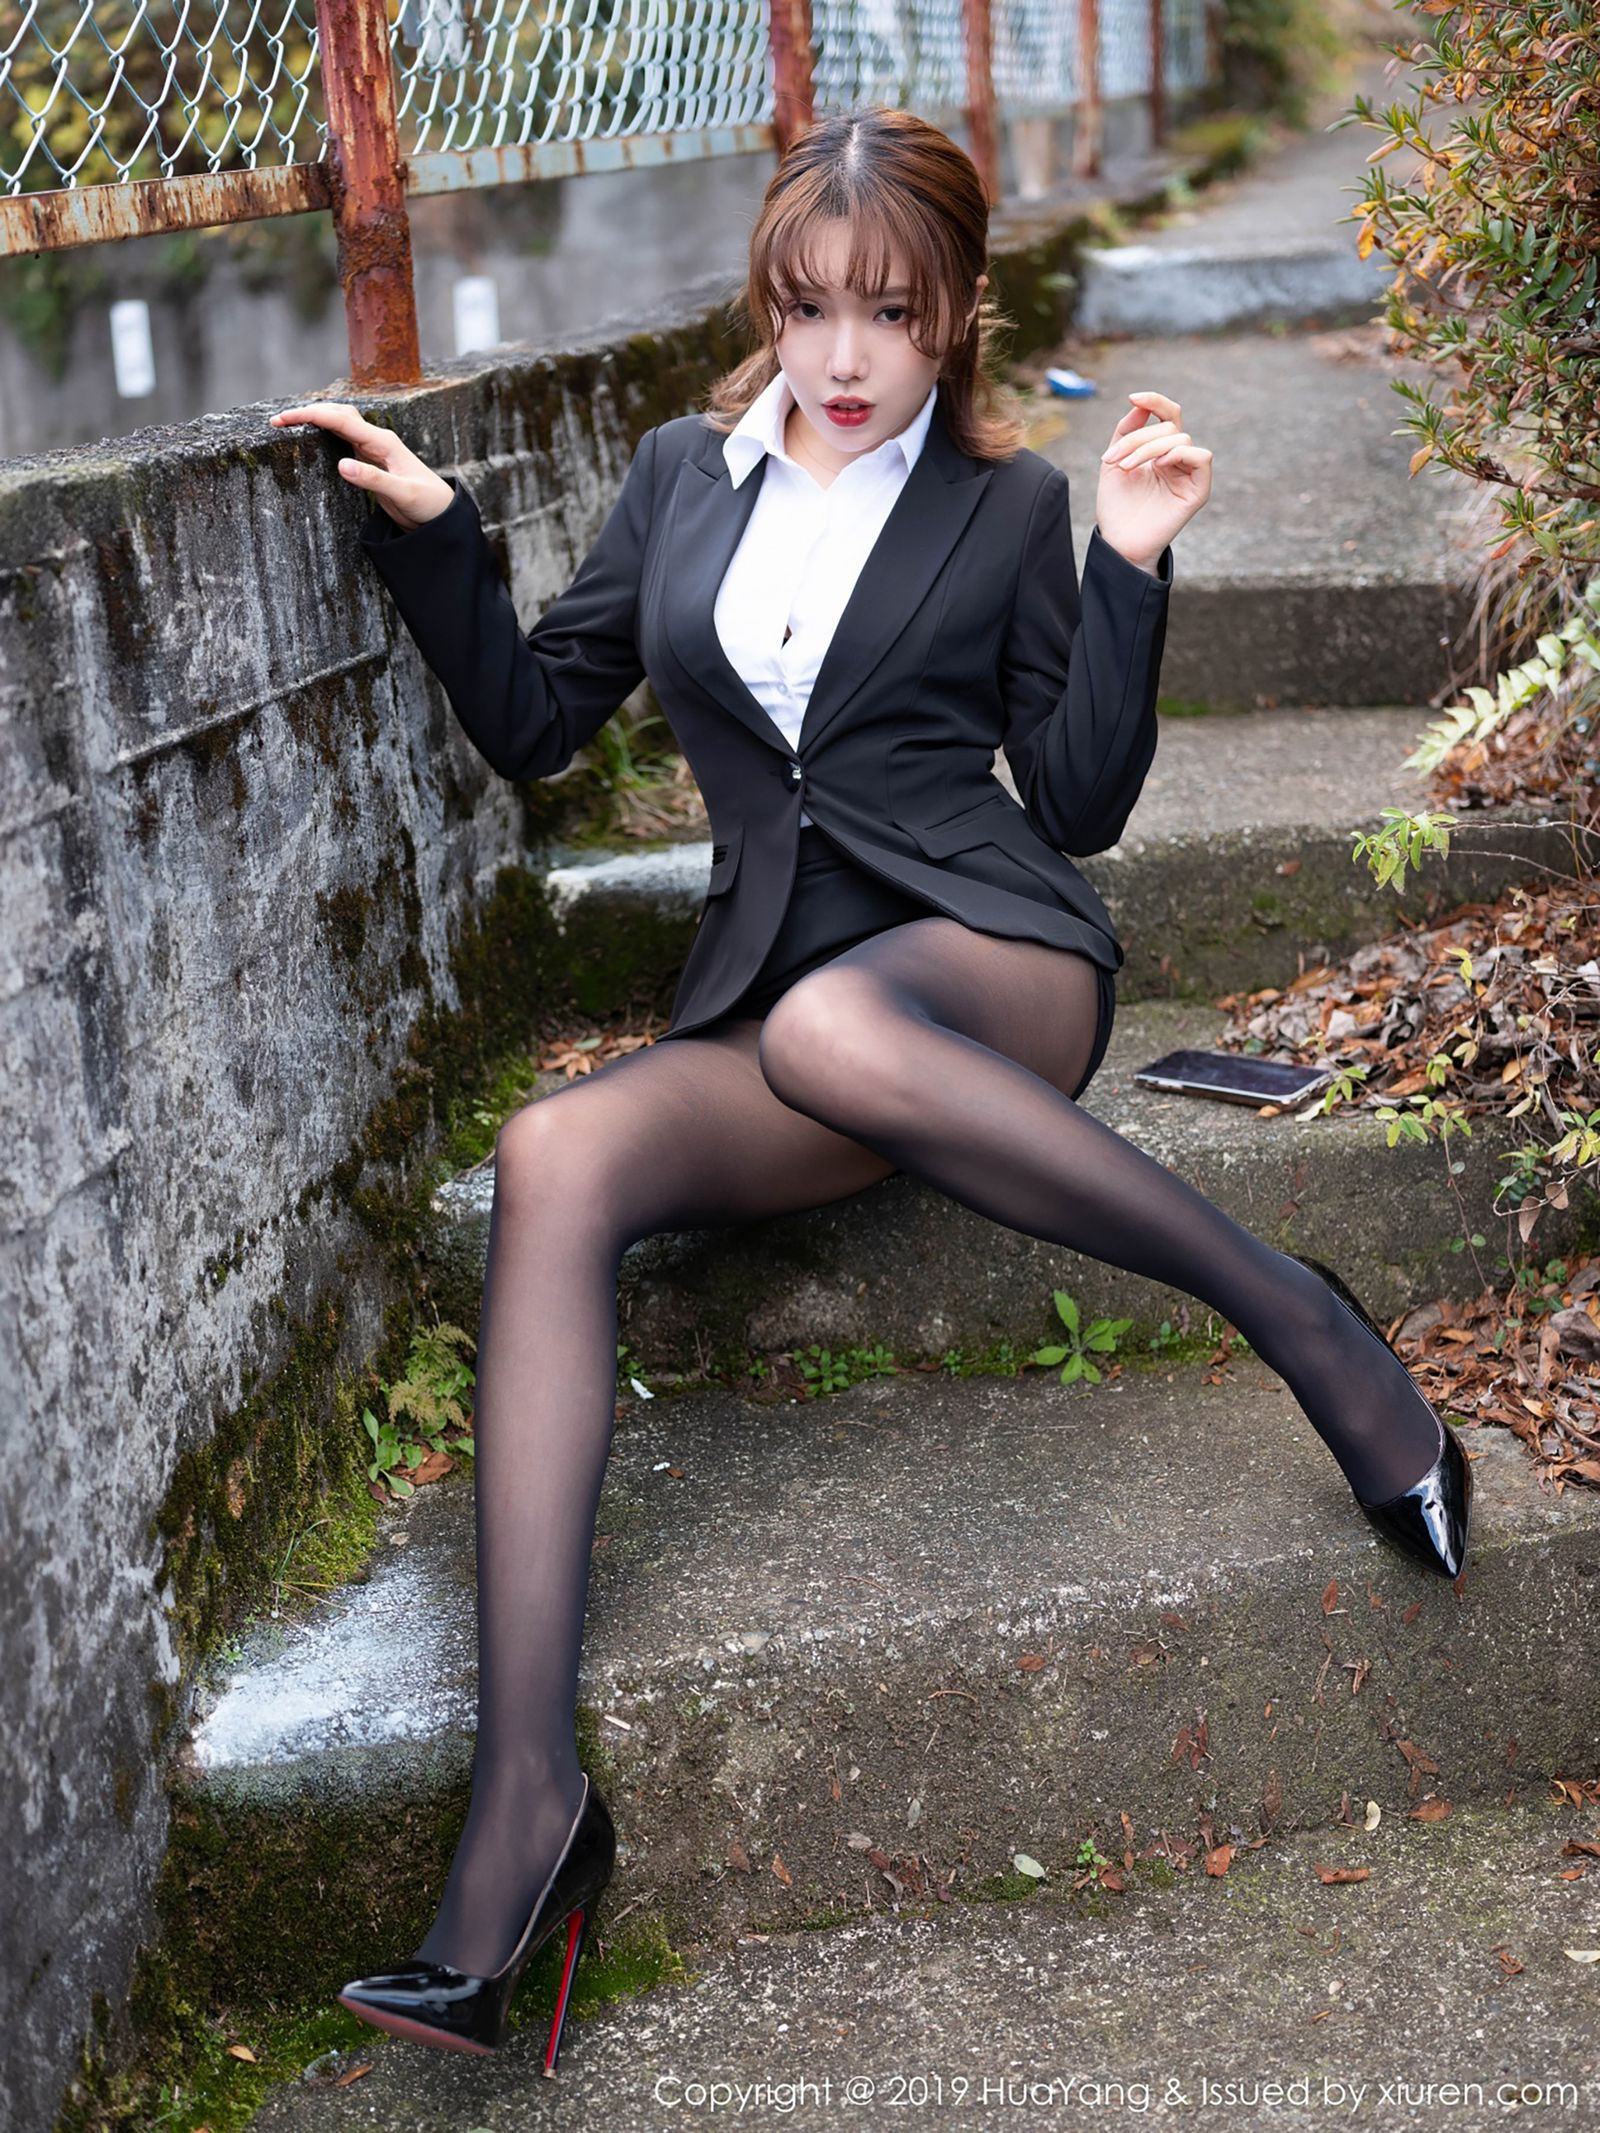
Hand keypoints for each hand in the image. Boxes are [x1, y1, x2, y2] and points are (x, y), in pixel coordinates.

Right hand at [267, 400, 455, 530]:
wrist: (442, 513)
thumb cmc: (427, 503)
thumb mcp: (402, 495)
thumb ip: (373, 480)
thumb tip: (341, 465)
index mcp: (383, 442)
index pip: (340, 420)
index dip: (310, 416)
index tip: (283, 420)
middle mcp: (377, 439)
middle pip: (337, 414)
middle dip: (306, 414)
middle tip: (277, 421)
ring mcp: (374, 448)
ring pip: (339, 424)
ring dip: (315, 420)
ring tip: (287, 424)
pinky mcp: (371, 460)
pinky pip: (344, 439)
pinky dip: (324, 433)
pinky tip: (311, 437)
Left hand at [1095, 389, 1210, 572]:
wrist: (1118, 540)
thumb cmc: (1116, 505)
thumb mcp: (1113, 460)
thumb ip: (1126, 431)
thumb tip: (1140, 405)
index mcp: (1160, 450)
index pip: (1168, 415)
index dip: (1154, 401)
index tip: (1133, 397)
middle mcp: (1177, 459)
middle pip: (1168, 427)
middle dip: (1137, 438)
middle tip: (1114, 460)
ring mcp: (1189, 473)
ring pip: (1180, 439)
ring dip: (1148, 448)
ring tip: (1126, 468)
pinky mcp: (1198, 489)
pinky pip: (1201, 456)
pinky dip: (1179, 454)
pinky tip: (1159, 466)